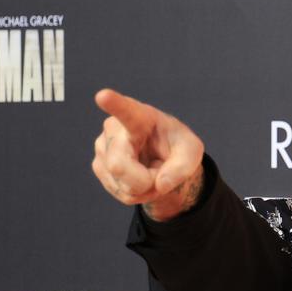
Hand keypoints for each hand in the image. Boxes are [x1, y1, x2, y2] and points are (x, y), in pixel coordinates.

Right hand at [92, 88, 204, 221]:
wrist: (163, 158)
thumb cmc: (176, 146)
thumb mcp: (191, 152)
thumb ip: (183, 167)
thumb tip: (161, 184)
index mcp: (140, 116)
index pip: (125, 110)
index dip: (113, 103)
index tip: (102, 96)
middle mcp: (114, 128)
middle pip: (119, 166)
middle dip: (145, 181)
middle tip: (160, 172)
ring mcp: (102, 147)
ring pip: (121, 184)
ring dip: (145, 189)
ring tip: (150, 171)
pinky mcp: (99, 166)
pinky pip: (121, 193)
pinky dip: (138, 194)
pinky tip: (140, 179)